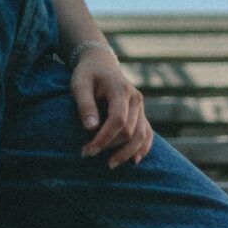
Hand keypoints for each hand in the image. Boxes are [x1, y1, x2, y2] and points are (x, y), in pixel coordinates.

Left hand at [70, 48, 152, 168]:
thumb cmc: (87, 74)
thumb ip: (85, 104)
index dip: (104, 138)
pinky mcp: (141, 114)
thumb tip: (91, 128)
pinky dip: (143, 148)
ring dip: (126, 153)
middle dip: (110, 146)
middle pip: (129, 131)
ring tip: (109, 164)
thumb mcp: (80, 84)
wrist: (100, 63)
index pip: (118, 120)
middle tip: (87, 153)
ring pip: (141, 136)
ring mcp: (141, 107)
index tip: (88, 150)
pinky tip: (134, 161)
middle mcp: (136, 99)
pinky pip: (148, 134)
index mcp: (121, 89)